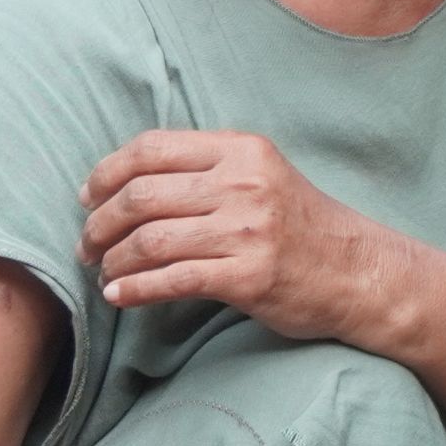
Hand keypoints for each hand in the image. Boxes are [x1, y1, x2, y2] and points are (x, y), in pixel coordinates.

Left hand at [81, 128, 394, 337]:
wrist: (358, 270)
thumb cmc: (301, 225)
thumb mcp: (260, 175)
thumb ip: (205, 168)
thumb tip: (125, 182)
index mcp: (241, 149)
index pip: (150, 148)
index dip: (106, 173)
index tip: (87, 198)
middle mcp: (243, 184)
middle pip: (141, 196)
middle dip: (99, 224)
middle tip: (87, 245)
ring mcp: (247, 230)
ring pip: (150, 241)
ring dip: (113, 261)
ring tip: (104, 273)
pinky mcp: (249, 276)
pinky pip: (172, 280)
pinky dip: (135, 290)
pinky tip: (119, 297)